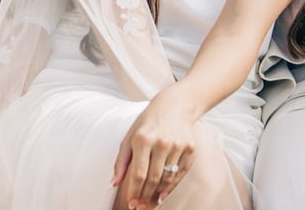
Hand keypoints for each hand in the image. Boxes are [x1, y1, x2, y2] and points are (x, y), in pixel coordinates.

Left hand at [112, 86, 196, 208]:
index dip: (134, 192)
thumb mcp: (131, 135)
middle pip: (153, 179)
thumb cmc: (149, 121)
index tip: (131, 202)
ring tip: (150, 202)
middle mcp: (162, 142)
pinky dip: (171, 186)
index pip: (138, 174)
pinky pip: (180, 173)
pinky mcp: (190, 147)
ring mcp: (178, 145)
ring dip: (157, 194)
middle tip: (139, 206)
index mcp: (144, 138)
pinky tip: (163, 194)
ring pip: (167, 179)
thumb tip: (114, 183)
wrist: (176, 104)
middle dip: (145, 197)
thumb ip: (121, 160)